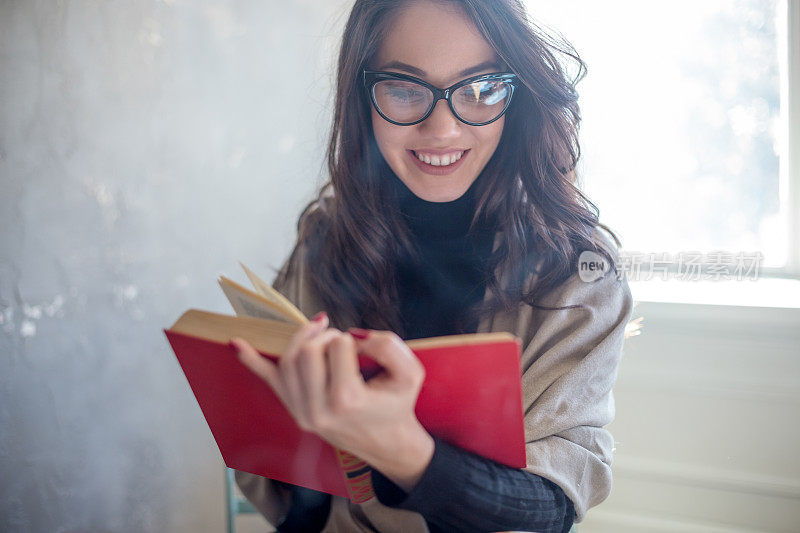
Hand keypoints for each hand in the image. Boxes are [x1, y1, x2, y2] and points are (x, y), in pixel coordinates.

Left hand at [230, 313, 434, 491]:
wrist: (389, 443)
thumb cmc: (398, 405)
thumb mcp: (410, 373)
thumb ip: (389, 346)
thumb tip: (353, 335)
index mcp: (347, 400)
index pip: (338, 347)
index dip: (353, 340)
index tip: (364, 350)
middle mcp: (319, 409)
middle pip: (308, 352)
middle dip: (324, 335)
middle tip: (339, 338)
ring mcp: (303, 413)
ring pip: (288, 361)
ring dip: (301, 339)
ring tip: (318, 330)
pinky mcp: (295, 411)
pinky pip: (270, 382)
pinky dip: (253, 360)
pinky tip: (236, 343)